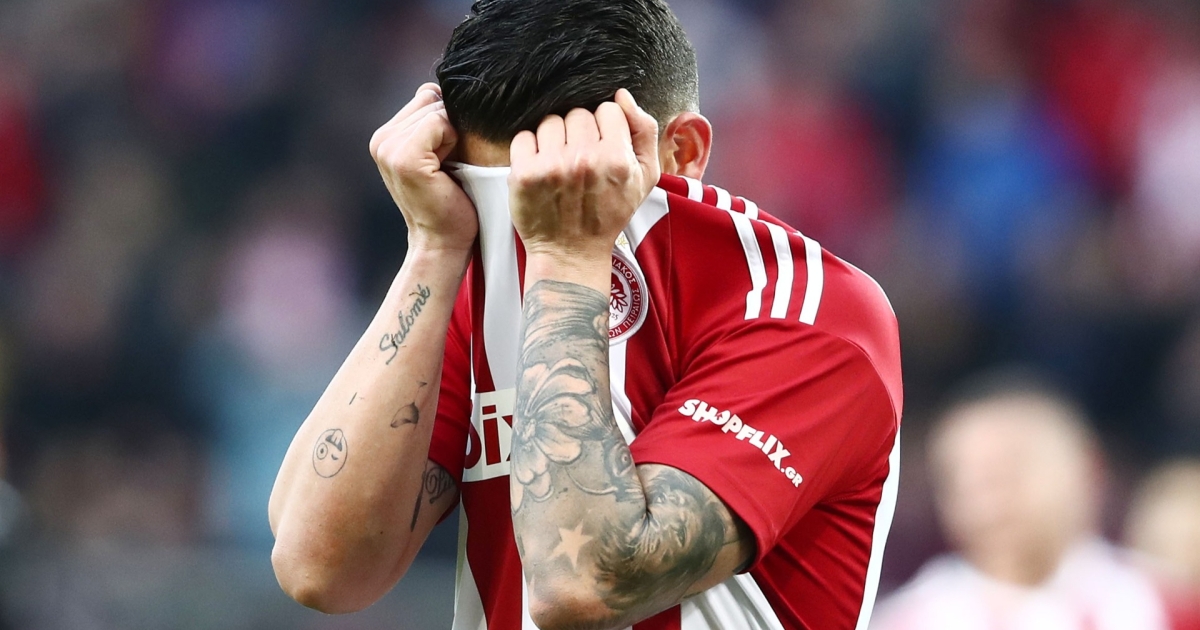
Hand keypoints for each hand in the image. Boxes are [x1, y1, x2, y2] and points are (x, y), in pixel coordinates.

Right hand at [370, 83, 477, 252]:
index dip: (447, 120)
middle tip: (448, 164)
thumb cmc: (450, 200)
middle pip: (430, 98)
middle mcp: (381, 139)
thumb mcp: (440, 152)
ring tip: (446, 167)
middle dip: (450, 125)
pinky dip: (452, 141)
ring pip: (436, 109)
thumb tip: (438, 86)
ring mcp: (388, 148)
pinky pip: (439, 122)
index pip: (426, 96)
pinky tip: (446, 168)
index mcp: (386, 136)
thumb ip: (434, 119)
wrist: (444, 241)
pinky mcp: (403, 157)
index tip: (446, 154)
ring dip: (453, 135)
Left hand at [508, 89, 659, 268]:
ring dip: (554, 138)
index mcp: (616, 158)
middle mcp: (584, 159)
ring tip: (560, 163)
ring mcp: (552, 166)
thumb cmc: (608, 214)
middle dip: (579, 132)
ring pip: (551, 121)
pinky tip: (541, 167)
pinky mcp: (524, 173)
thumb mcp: (645, 178)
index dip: (606, 127)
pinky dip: (529, 148)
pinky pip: (524, 136)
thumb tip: (622, 96)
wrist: (571, 253)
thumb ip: (644, 131)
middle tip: (580, 159)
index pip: (608, 110)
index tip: (602, 147)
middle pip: (578, 113)